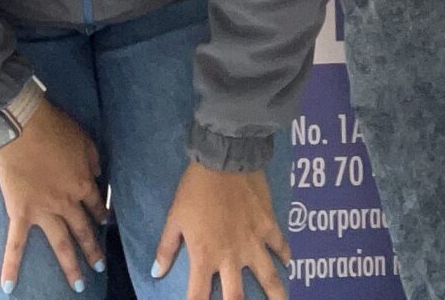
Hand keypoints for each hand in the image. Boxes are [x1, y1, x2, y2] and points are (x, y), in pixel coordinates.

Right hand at [0, 100, 106, 294]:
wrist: (25, 126)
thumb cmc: (55, 128)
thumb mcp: (85, 140)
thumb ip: (93, 161)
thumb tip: (97, 174)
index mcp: (83, 183)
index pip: (96, 204)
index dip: (102, 215)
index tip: (106, 224)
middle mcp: (67, 202)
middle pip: (83, 230)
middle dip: (93, 250)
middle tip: (100, 268)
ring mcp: (44, 211)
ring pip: (61, 243)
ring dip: (71, 266)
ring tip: (78, 286)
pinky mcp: (21, 213)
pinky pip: (16, 243)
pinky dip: (11, 265)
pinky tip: (9, 285)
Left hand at [152, 160, 289, 299]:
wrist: (225, 159)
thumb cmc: (195, 189)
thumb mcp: (174, 217)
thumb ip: (166, 247)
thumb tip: (156, 273)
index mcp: (204, 256)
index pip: (199, 296)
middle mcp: (231, 256)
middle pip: (237, 297)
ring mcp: (253, 242)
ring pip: (269, 277)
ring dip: (276, 295)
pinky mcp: (269, 225)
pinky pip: (280, 245)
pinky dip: (285, 254)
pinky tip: (288, 262)